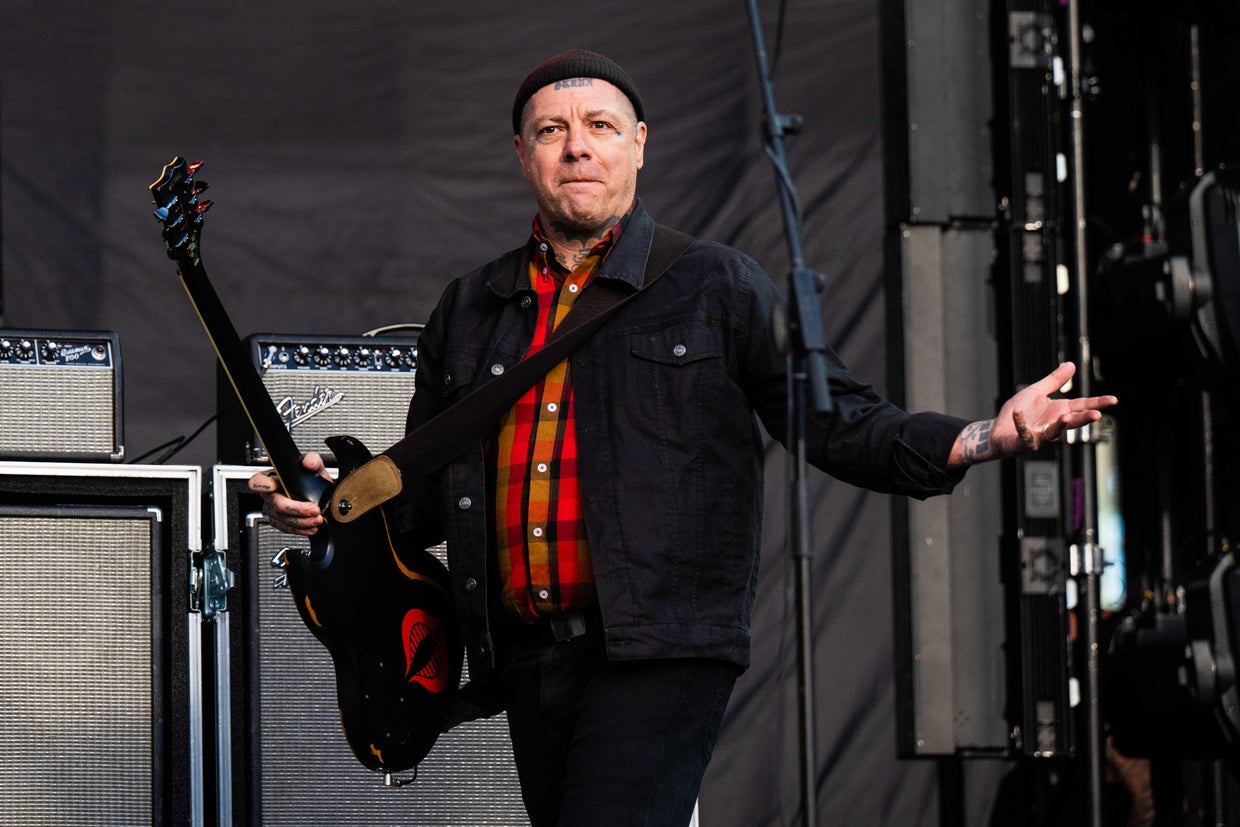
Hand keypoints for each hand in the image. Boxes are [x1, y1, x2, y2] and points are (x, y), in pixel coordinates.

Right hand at [246, 452, 329, 535]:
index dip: (262, 484)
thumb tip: (308, 463)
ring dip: (303, 521)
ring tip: (317, 518)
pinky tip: (311, 526)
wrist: (322, 498)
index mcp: (273, 478)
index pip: (258, 480)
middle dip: (297, 508)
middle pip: (276, 504)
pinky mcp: (280, 522)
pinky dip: (301, 529)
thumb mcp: (316, 468)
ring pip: (283, 519)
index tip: (274, 485)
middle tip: (313, 509)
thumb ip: (313, 460)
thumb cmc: (313, 482)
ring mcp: (274, 510)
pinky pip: (286, 528)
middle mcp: (271, 495)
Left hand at [992, 362, 1117, 455]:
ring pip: (1052, 433)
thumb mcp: (1036, 392)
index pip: (1081, 406)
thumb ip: (1054, 381)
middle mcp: (1052, 425)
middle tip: (1097, 415)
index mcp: (1058, 411)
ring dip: (1059, 426)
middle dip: (1084, 419)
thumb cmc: (1019, 413)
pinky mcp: (1023, 442)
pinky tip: (1018, 412)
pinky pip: (1024, 433)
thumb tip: (1071, 364)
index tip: (1113, 400)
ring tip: (1066, 418)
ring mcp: (1039, 435)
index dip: (1097, 403)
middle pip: (1072, 422)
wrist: (997, 430)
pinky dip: (1021, 423)